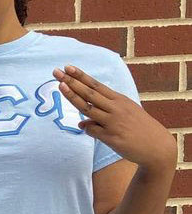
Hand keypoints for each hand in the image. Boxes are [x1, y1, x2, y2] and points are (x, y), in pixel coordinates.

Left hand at [54, 66, 175, 172]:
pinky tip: (84, 126)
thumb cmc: (138, 128)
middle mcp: (115, 108)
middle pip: (89, 93)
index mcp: (118, 100)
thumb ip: (102, 117)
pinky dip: (87, 128)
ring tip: (61, 87)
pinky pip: (93, 131)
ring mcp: (113, 122)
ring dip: (74, 97)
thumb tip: (81, 123)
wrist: (157, 146)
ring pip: (89, 108)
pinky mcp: (112, 137)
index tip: (67, 67)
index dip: (81, 76)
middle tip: (57, 72)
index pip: (96, 85)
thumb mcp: (123, 116)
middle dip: (72, 81)